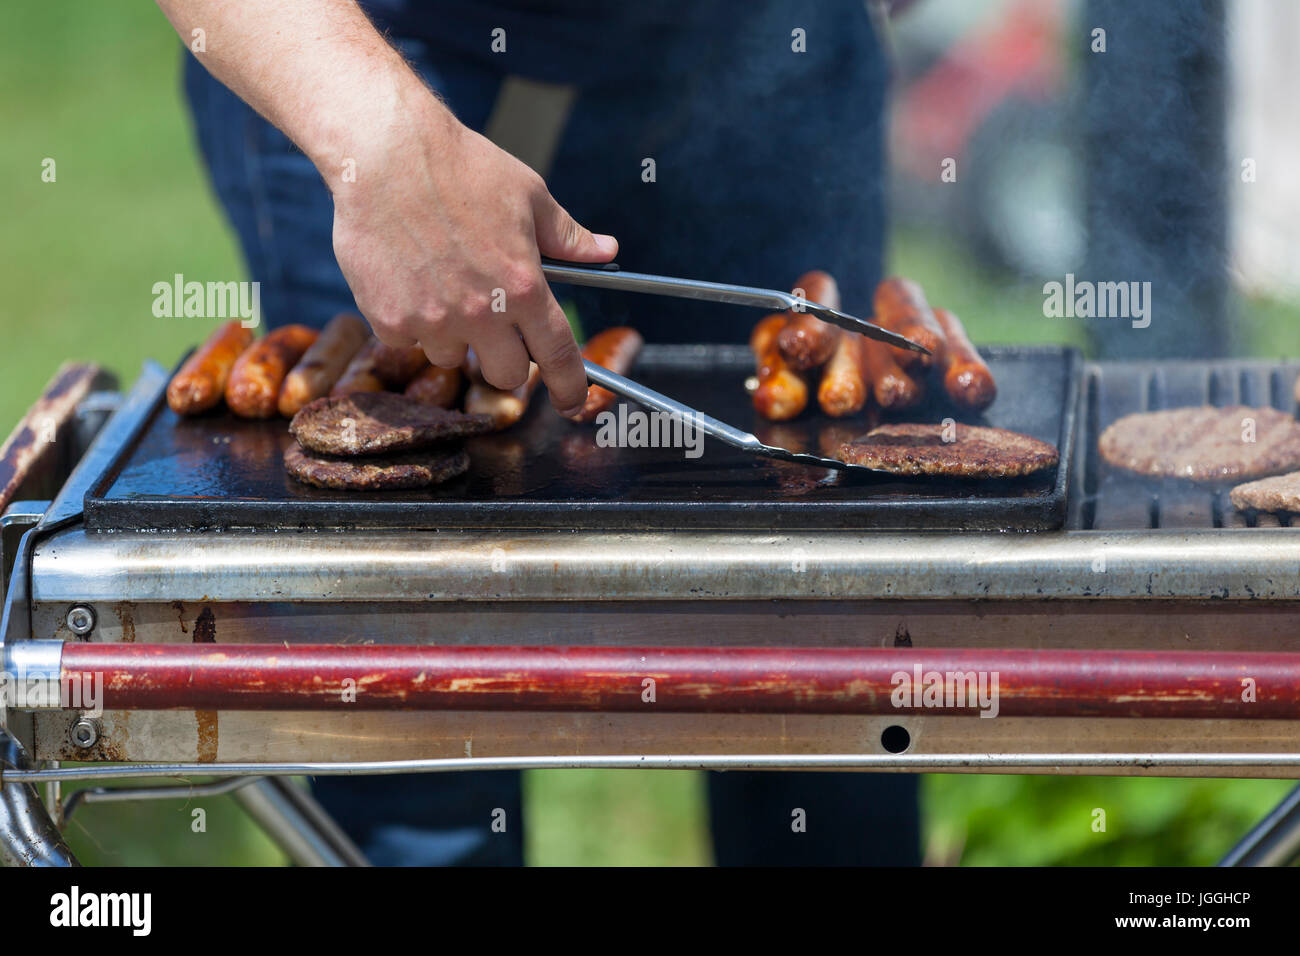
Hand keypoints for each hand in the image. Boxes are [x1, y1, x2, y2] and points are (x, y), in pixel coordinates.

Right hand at [330, 90, 616, 415]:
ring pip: (452, 358)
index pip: (557, 355)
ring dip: (454, 336)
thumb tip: (607, 251)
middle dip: (506, 360)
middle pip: (505, 375)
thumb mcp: (528, 195)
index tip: (572, 402)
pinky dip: (410, 320)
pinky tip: (408, 278)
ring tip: (442, 285)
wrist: (384, 152)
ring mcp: (432, 320)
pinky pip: (407, 340)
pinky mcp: (388, 319)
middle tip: (495, 329)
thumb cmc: (461, 167)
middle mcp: (481, 312)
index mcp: (523, 286)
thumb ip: (568, 236)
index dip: (570, 386)